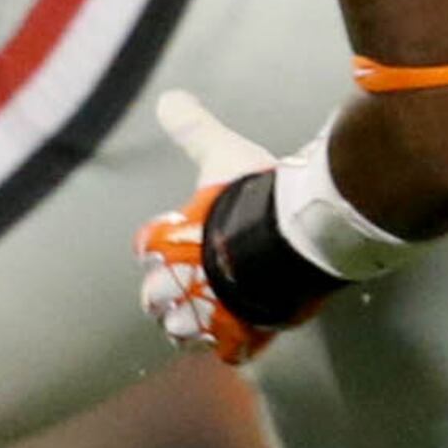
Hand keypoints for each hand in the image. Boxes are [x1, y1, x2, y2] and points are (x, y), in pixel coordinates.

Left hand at [136, 90, 322, 364]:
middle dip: (165, 296)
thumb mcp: (222, 153)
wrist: (300, 231)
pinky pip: (229, 350)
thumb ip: (195, 128)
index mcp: (170, 244)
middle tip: (182, 290)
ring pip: (185, 333)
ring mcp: (212, 313)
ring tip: (205, 320)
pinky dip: (231, 346)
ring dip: (190, 327)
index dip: (156, 249)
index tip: (168, 247)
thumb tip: (168, 96)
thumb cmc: (254, 196)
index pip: (147, 251)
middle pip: (156, 300)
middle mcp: (183, 284)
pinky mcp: (245, 332)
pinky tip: (240, 338)